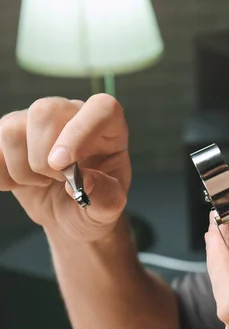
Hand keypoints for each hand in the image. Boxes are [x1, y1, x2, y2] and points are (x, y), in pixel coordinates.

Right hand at [0, 95, 130, 240]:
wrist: (68, 214)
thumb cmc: (94, 203)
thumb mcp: (110, 208)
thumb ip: (106, 196)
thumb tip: (85, 180)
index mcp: (109, 128)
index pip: (101, 107)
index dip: (80, 131)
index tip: (63, 165)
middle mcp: (73, 115)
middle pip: (45, 111)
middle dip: (43, 157)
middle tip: (59, 180)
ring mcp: (38, 122)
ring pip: (12, 128)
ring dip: (23, 169)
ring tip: (42, 183)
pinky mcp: (10, 133)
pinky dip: (1, 174)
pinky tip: (19, 184)